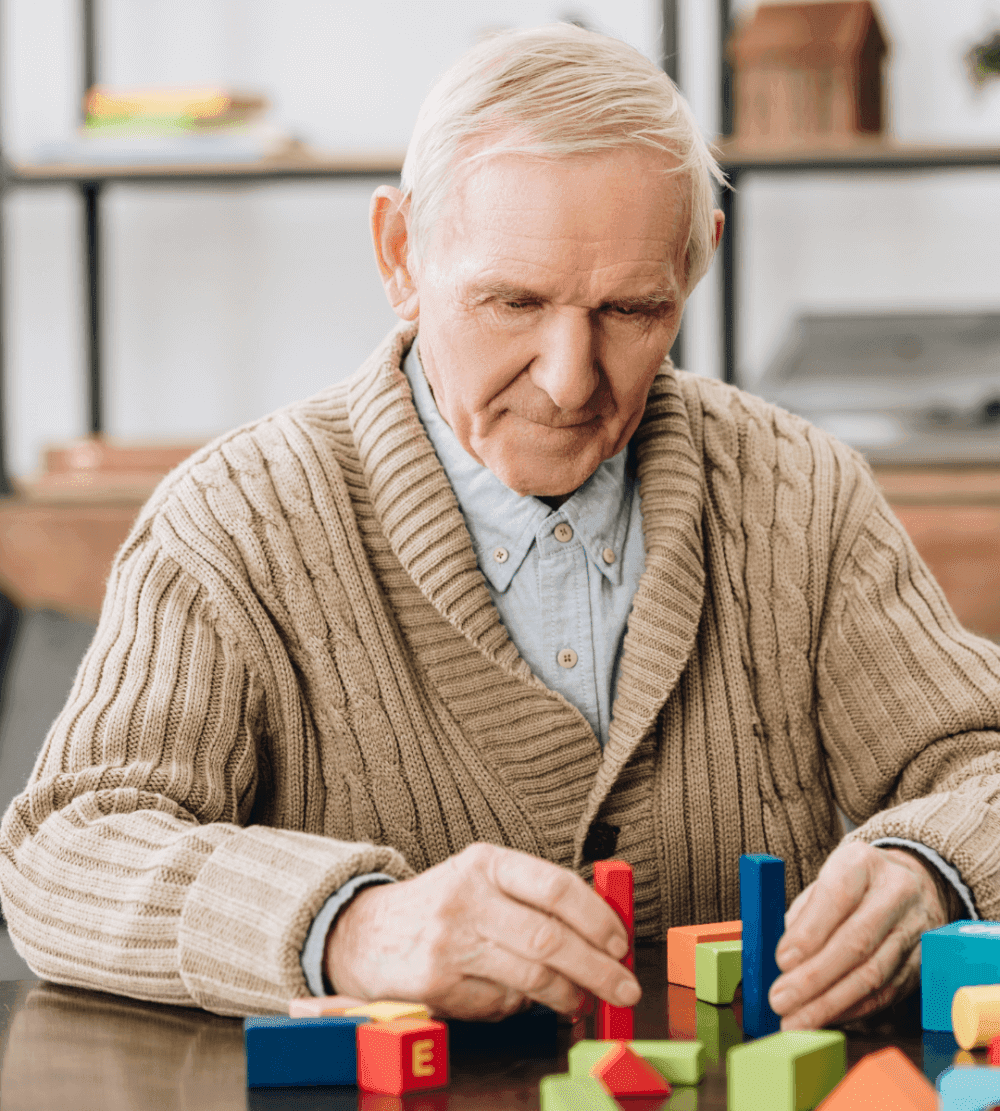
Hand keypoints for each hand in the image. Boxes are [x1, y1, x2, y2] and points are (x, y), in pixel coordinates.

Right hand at [324, 843, 640, 1020]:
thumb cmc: (441, 905)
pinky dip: (520, 1007)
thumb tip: (601, 932)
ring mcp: (450, 941)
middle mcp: (467, 897)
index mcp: (486, 862)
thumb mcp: (481, 880)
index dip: (597, 918)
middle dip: (599, 970)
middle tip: (624, 988)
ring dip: (568, 996)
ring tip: (581, 1002)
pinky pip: (500, 1003)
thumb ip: (534, 897)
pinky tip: (520, 999)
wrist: (364, 932)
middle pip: (550, 939)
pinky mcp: (437, 983)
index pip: (555, 886)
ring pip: (532, 977)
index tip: (621, 943)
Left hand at [768, 842, 949, 1028]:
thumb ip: (803, 915)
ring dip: (831, 1003)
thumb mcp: (824, 880)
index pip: (837, 897)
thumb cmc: (853, 884)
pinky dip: (854, 1010)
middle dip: (814, 978)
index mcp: (862, 863)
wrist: (911, 880)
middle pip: (856, 941)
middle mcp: (896, 892)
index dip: (809, 933)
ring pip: (873, 974)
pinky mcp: (924, 961)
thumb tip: (784, 961)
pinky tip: (828, 1018)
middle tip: (781, 1000)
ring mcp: (916, 928)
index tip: (782, 961)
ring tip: (797, 1020)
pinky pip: (888, 992)